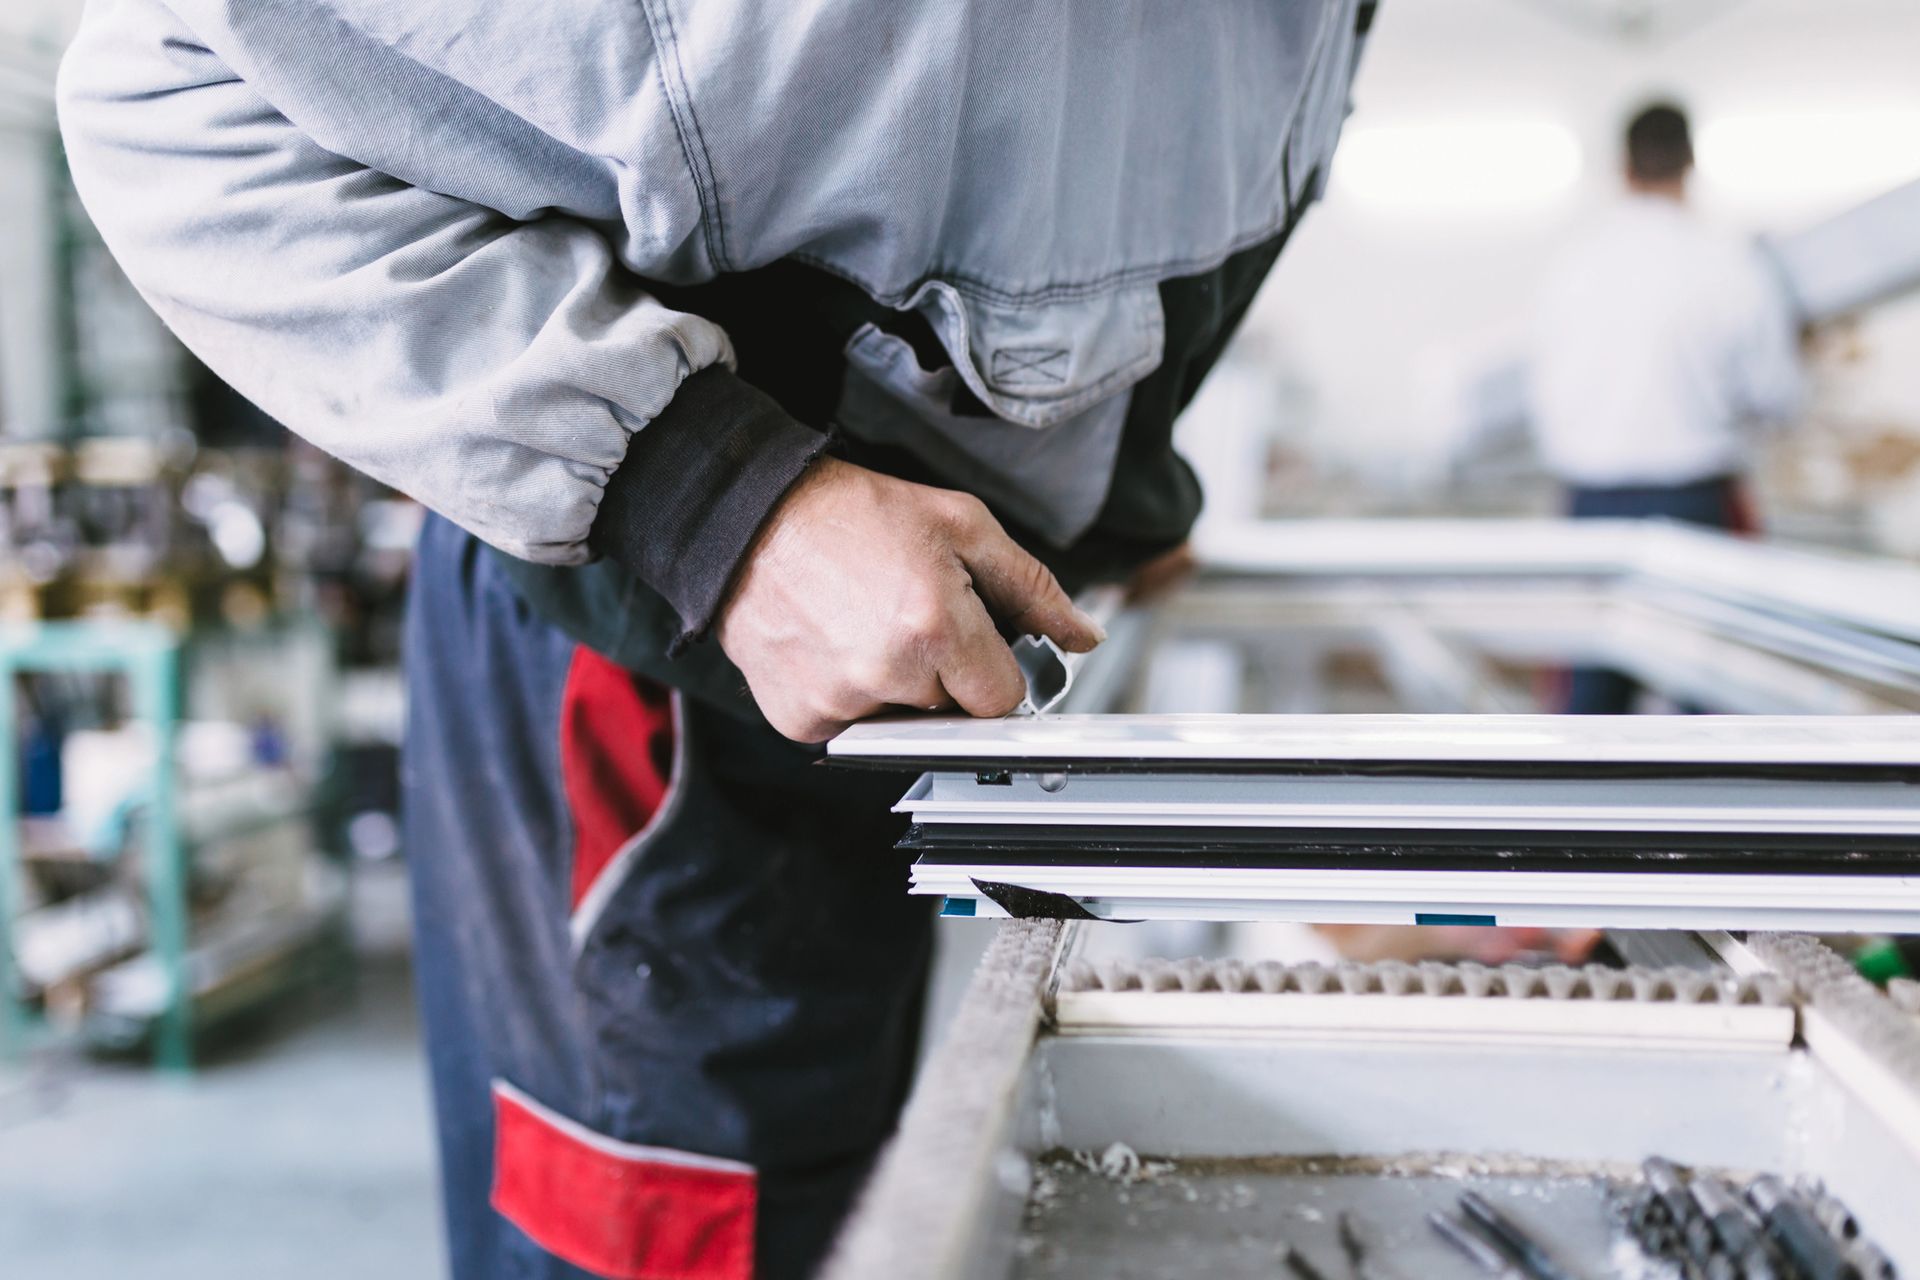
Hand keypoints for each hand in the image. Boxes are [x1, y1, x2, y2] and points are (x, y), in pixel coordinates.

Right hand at [716, 457, 1105, 742]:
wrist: (751, 517)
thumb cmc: (852, 513)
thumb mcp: (960, 525)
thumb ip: (1031, 588)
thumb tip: (1082, 636)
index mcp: (935, 626)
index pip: (1002, 700)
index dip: (992, 666)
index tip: (971, 638)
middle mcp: (887, 673)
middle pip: (952, 712)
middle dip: (943, 672)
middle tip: (908, 614)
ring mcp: (838, 703)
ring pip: (902, 723)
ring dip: (895, 687)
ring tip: (865, 624)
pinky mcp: (799, 719)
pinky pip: (850, 728)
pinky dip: (849, 696)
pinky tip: (833, 644)